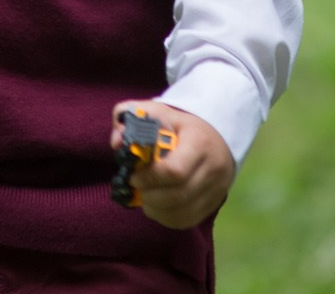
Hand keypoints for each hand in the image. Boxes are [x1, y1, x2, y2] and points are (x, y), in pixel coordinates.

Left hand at [109, 99, 233, 228]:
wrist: (216, 137)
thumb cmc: (180, 126)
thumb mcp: (157, 113)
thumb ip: (132, 119)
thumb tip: (116, 142)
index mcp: (200, 142)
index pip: (175, 171)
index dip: (150, 178)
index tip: (134, 176)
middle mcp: (214, 168)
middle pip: (178, 196)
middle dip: (150, 197)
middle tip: (137, 189)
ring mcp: (217, 189)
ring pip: (182, 213)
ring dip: (157, 211)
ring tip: (145, 199)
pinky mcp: (214, 204)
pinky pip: (187, 221)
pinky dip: (166, 218)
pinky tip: (157, 207)